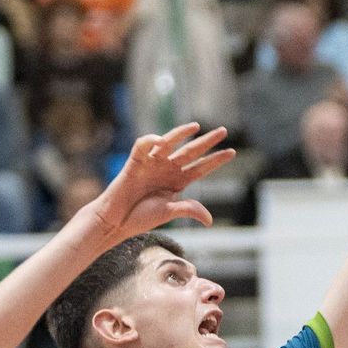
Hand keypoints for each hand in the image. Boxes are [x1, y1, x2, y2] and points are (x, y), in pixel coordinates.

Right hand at [86, 124, 234, 245]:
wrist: (116, 220)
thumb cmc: (141, 217)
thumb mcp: (169, 212)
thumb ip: (189, 209)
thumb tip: (209, 220)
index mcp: (177, 181)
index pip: (201, 167)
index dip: (215, 160)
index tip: (231, 152)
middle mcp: (167, 169)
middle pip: (190, 152)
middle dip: (206, 141)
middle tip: (223, 130)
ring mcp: (152, 164)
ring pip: (169, 144)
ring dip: (182, 133)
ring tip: (197, 127)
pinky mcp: (135, 161)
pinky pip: (143, 146)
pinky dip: (151, 141)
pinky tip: (161, 141)